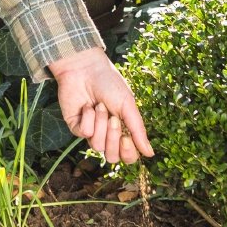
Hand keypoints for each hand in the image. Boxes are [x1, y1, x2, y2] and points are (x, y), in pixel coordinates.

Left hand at [48, 47, 152, 164]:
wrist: (85, 69)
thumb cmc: (109, 83)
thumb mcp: (128, 105)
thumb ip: (138, 130)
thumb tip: (150, 153)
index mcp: (123, 130)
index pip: (128, 156)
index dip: (128, 152)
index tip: (126, 138)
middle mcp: (107, 134)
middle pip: (112, 157)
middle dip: (113, 138)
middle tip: (112, 118)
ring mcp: (91, 131)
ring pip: (97, 147)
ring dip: (100, 124)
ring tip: (99, 106)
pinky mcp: (76, 127)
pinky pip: (84, 134)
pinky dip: (88, 119)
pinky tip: (87, 106)